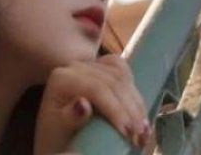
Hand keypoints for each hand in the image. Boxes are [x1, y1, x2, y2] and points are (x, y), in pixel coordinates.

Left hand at [33, 54, 151, 154]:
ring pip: (121, 75)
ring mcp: (87, 64)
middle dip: (130, 109)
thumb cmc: (57, 135)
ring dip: (136, 102)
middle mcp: (73, 66)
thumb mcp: (60, 130)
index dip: (116, 109)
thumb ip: (70, 118)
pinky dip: (133, 89)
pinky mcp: (99, 67)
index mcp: (61, 78)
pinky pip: (121, 69)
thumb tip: (83, 104)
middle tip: (140, 137)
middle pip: (112, 80)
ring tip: (143, 130)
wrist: (57, 133)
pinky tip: (138, 110)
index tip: (128, 134)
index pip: (95, 88)